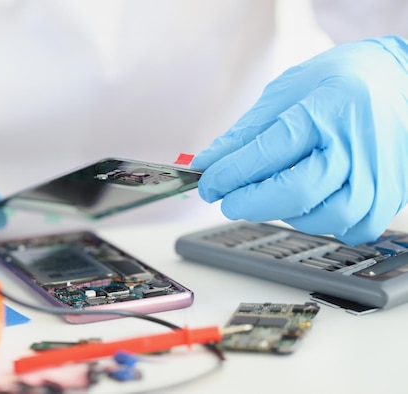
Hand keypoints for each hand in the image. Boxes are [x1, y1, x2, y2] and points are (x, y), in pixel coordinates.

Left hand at [191, 36, 407, 244]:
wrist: (396, 76)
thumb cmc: (339, 80)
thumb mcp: (286, 92)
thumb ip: (246, 132)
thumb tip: (207, 163)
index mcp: (328, 107)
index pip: (270, 153)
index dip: (231, 175)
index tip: (209, 185)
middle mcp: (358, 141)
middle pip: (299, 192)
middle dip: (253, 203)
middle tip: (230, 201)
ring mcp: (381, 170)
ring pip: (328, 216)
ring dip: (288, 214)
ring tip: (273, 196)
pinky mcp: (393, 191)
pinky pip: (355, 227)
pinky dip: (325, 222)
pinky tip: (310, 204)